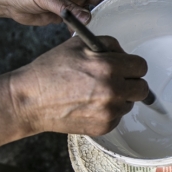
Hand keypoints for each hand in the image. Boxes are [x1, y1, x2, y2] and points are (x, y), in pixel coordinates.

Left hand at [0, 0, 120, 26]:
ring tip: (98, 30)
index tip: (118, 1)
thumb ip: (67, 8)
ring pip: (93, 10)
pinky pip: (81, 22)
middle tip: (112, 20)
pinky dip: (83, 29)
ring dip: (97, 20)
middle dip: (108, 7)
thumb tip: (88, 18)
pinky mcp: (65, 15)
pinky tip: (80, 36)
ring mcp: (72, 3)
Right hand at [8, 36, 147, 135]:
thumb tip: (125, 54)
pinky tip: (89, 105)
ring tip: (95, 93)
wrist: (29, 100)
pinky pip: (117, 116)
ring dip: (120, 98)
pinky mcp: (104, 127)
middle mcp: (112, 91)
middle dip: (131, 83)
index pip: (141, 66)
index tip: (126, 67)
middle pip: (142, 88)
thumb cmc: (51, 70)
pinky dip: (109, 111)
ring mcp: (109, 111)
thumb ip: (108, 45)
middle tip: (117, 81)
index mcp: (108, 67)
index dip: (132, 65)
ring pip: (130, 103)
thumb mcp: (78, 44)